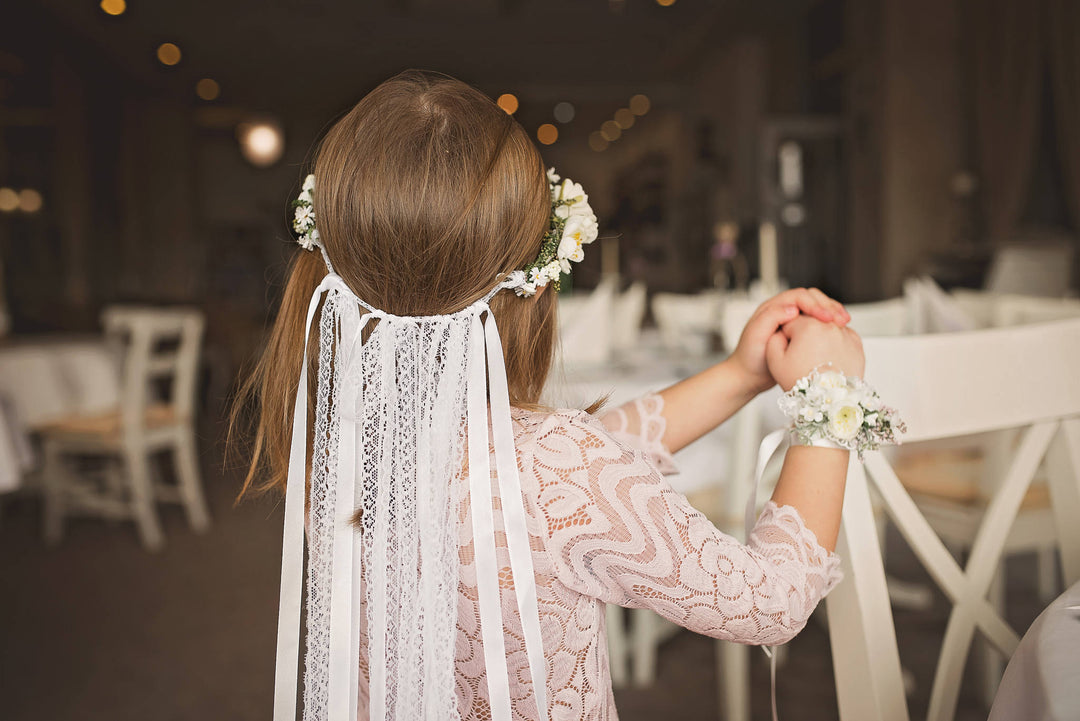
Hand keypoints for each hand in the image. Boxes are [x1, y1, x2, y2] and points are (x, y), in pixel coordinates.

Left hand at [730, 288, 851, 392]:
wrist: (747, 376)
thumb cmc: (749, 358)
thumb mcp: (756, 336)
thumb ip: (771, 317)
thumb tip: (793, 308)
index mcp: (773, 308)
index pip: (799, 297)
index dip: (815, 304)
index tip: (826, 317)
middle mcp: (783, 311)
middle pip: (812, 299)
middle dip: (828, 306)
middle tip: (841, 319)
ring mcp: (793, 322)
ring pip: (817, 310)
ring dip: (832, 314)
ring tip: (844, 324)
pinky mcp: (800, 334)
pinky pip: (818, 323)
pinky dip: (829, 325)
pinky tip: (838, 332)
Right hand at [766, 315, 864, 390]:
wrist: (829, 401)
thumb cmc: (803, 382)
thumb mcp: (775, 361)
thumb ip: (773, 337)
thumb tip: (781, 328)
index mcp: (808, 325)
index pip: (791, 321)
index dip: (786, 337)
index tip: (790, 352)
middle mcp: (830, 325)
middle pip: (810, 322)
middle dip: (804, 336)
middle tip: (803, 357)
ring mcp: (846, 334)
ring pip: (826, 327)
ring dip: (820, 338)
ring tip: (816, 360)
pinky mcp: (857, 344)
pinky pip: (841, 336)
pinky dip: (834, 344)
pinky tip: (828, 359)